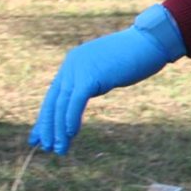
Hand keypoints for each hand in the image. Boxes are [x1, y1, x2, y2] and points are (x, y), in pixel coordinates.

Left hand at [31, 6, 185, 154]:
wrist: (150, 42)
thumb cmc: (135, 56)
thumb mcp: (107, 69)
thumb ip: (93, 80)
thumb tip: (86, 92)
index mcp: (73, 63)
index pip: (54, 95)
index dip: (47, 117)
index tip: (41, 135)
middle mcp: (71, 65)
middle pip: (53, 101)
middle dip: (48, 127)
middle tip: (45, 147)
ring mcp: (79, 69)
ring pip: (62, 104)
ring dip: (59, 129)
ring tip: (59, 149)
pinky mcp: (91, 76)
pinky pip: (76, 101)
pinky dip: (71, 119)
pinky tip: (70, 134)